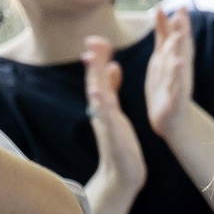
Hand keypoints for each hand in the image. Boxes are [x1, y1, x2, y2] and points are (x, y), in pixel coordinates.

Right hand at [83, 36, 145, 195]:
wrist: (122, 175)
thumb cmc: (120, 143)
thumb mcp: (116, 112)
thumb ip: (113, 89)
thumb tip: (112, 65)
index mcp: (105, 105)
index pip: (99, 77)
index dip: (98, 58)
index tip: (97, 38)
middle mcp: (102, 112)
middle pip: (96, 82)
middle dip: (94, 62)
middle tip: (93, 40)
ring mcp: (105, 124)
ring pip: (98, 98)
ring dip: (94, 79)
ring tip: (91, 60)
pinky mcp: (112, 137)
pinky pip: (106, 119)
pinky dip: (101, 106)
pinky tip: (98, 94)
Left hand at [143, 6, 195, 146]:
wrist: (170, 120)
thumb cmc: (166, 86)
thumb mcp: (162, 56)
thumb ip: (163, 33)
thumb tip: (161, 9)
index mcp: (174, 58)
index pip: (177, 37)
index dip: (178, 22)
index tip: (179, 6)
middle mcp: (179, 70)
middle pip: (181, 48)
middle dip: (182, 30)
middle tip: (182, 13)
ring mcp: (178, 85)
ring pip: (180, 65)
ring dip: (181, 51)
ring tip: (180, 35)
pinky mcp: (174, 101)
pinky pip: (176, 88)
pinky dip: (177, 78)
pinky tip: (178, 66)